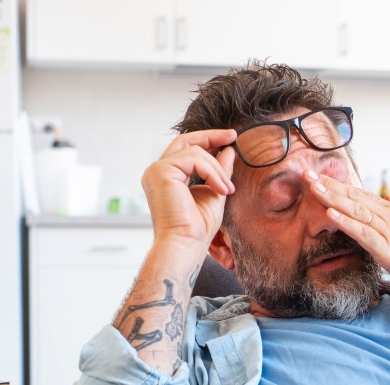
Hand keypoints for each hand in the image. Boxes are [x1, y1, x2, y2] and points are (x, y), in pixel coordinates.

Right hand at [140, 129, 236, 255]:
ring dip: (217, 169)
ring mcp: (156, 170)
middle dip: (211, 137)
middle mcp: (158, 171)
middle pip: (186, 141)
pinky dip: (212, 172)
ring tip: (228, 189)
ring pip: (194, 152)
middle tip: (232, 135)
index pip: (187, 149)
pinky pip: (193, 159)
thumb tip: (228, 150)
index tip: (229, 139)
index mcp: (168, 177)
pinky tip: (221, 190)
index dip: (208, 141)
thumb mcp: (214, 192)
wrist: (186, 245)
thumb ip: (219, 171)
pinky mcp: (161, 171)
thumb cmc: (197, 228)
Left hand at [304, 170, 389, 297]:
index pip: (361, 195)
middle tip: (305, 172)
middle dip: (329, 185)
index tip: (318, 177)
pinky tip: (331, 214)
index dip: (338, 186)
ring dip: (333, 197)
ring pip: (356, 210)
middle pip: (355, 197)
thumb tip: (383, 211)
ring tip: (313, 186)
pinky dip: (347, 222)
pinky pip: (365, 233)